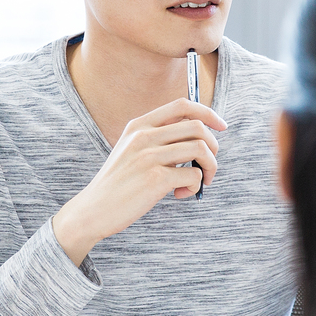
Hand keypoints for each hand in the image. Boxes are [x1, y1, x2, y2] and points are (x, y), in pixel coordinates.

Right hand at [51, 99, 227, 264]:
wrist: (93, 210)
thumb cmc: (119, 184)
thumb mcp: (131, 150)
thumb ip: (158, 139)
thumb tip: (200, 138)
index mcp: (139, 125)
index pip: (182, 105)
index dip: (208, 113)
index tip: (221, 127)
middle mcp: (144, 136)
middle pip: (197, 127)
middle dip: (213, 147)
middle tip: (208, 166)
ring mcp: (149, 156)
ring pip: (201, 149)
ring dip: (209, 167)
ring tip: (199, 182)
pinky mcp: (155, 178)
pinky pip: (194, 176)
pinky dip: (195, 187)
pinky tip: (179, 194)